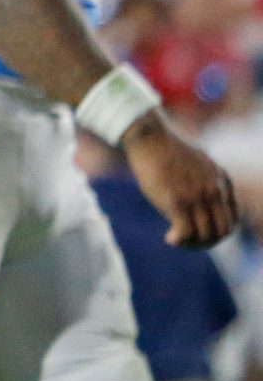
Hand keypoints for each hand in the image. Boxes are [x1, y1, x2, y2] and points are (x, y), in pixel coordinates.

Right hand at [122, 114, 237, 246]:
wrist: (148, 136)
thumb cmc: (166, 148)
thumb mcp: (198, 162)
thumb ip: (206, 179)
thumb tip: (202, 195)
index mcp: (221, 182)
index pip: (231, 220)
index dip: (217, 232)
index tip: (198, 231)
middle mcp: (213, 191)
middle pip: (223, 232)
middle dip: (207, 242)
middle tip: (188, 241)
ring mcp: (196, 197)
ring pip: (206, 236)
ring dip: (192, 244)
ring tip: (176, 240)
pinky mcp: (176, 201)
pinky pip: (185, 233)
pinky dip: (179, 241)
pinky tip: (169, 238)